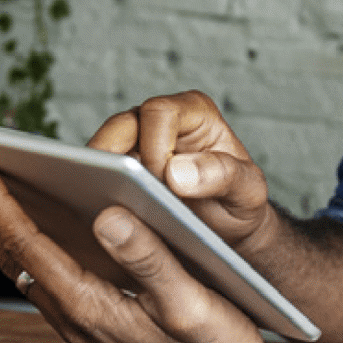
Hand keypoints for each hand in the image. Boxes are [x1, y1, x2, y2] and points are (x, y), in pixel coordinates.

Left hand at [0, 156, 302, 342]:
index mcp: (94, 309)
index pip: (30, 247)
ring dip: (2, 234)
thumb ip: (149, 259)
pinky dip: (30, 255)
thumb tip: (108, 218)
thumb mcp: (191, 301)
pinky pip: (48, 290)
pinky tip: (36, 242)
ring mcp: (84, 335)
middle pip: (15, 261)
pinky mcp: (96, 338)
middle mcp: (78, 325)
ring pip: (28, 276)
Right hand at [87, 91, 274, 255]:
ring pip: (101, 149)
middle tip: (119, 196)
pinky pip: (96, 174)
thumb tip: (176, 173)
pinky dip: (94, 191)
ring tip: (100, 207)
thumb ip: (224, 176)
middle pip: (121, 125)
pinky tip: (97, 216)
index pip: (160, 113)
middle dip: (115, 160)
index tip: (162, 182)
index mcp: (195, 113)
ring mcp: (136, 144)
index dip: (155, 146)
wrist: (227, 229)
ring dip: (99, 177)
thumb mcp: (248, 192)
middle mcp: (161, 121)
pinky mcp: (119, 170)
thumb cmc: (239, 202)